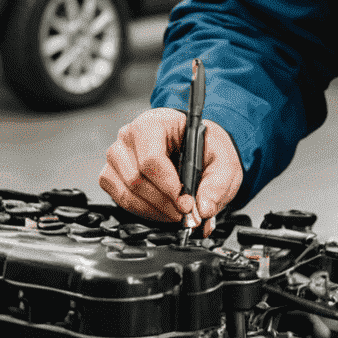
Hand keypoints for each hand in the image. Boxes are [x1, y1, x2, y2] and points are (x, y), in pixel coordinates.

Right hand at [98, 108, 242, 231]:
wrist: (196, 147)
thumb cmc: (205, 148)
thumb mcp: (224, 161)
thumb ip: (218, 184)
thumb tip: (203, 209)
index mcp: (155, 122)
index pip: (151, 158)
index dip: (168, 186)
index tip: (186, 203)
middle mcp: (130, 136)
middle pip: (137, 178)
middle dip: (164, 203)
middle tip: (184, 214)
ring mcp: (117, 155)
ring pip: (126, 192)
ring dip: (153, 210)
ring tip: (175, 213)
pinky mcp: (112, 173)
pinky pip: (120, 198)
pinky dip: (142, 211)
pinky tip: (161, 210)